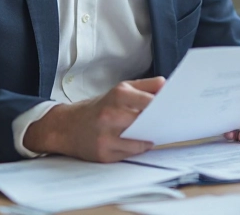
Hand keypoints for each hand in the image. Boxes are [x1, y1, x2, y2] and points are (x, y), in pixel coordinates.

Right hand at [24, 76, 164, 162]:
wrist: (66, 126)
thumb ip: (145, 86)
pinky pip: (130, 153)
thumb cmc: (97, 108)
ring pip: (140, 141)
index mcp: (117, 95)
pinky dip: (138, 148)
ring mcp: (106, 136)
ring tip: (155, 133)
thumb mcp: (120, 90)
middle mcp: (110, 115)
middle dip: (159, 123)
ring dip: (150, 138)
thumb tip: (166, 85)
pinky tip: (141, 142)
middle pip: (146, 122)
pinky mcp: (104, 154)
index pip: (149, 102)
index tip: (173, 107)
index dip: (163, 106)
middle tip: (169, 122)